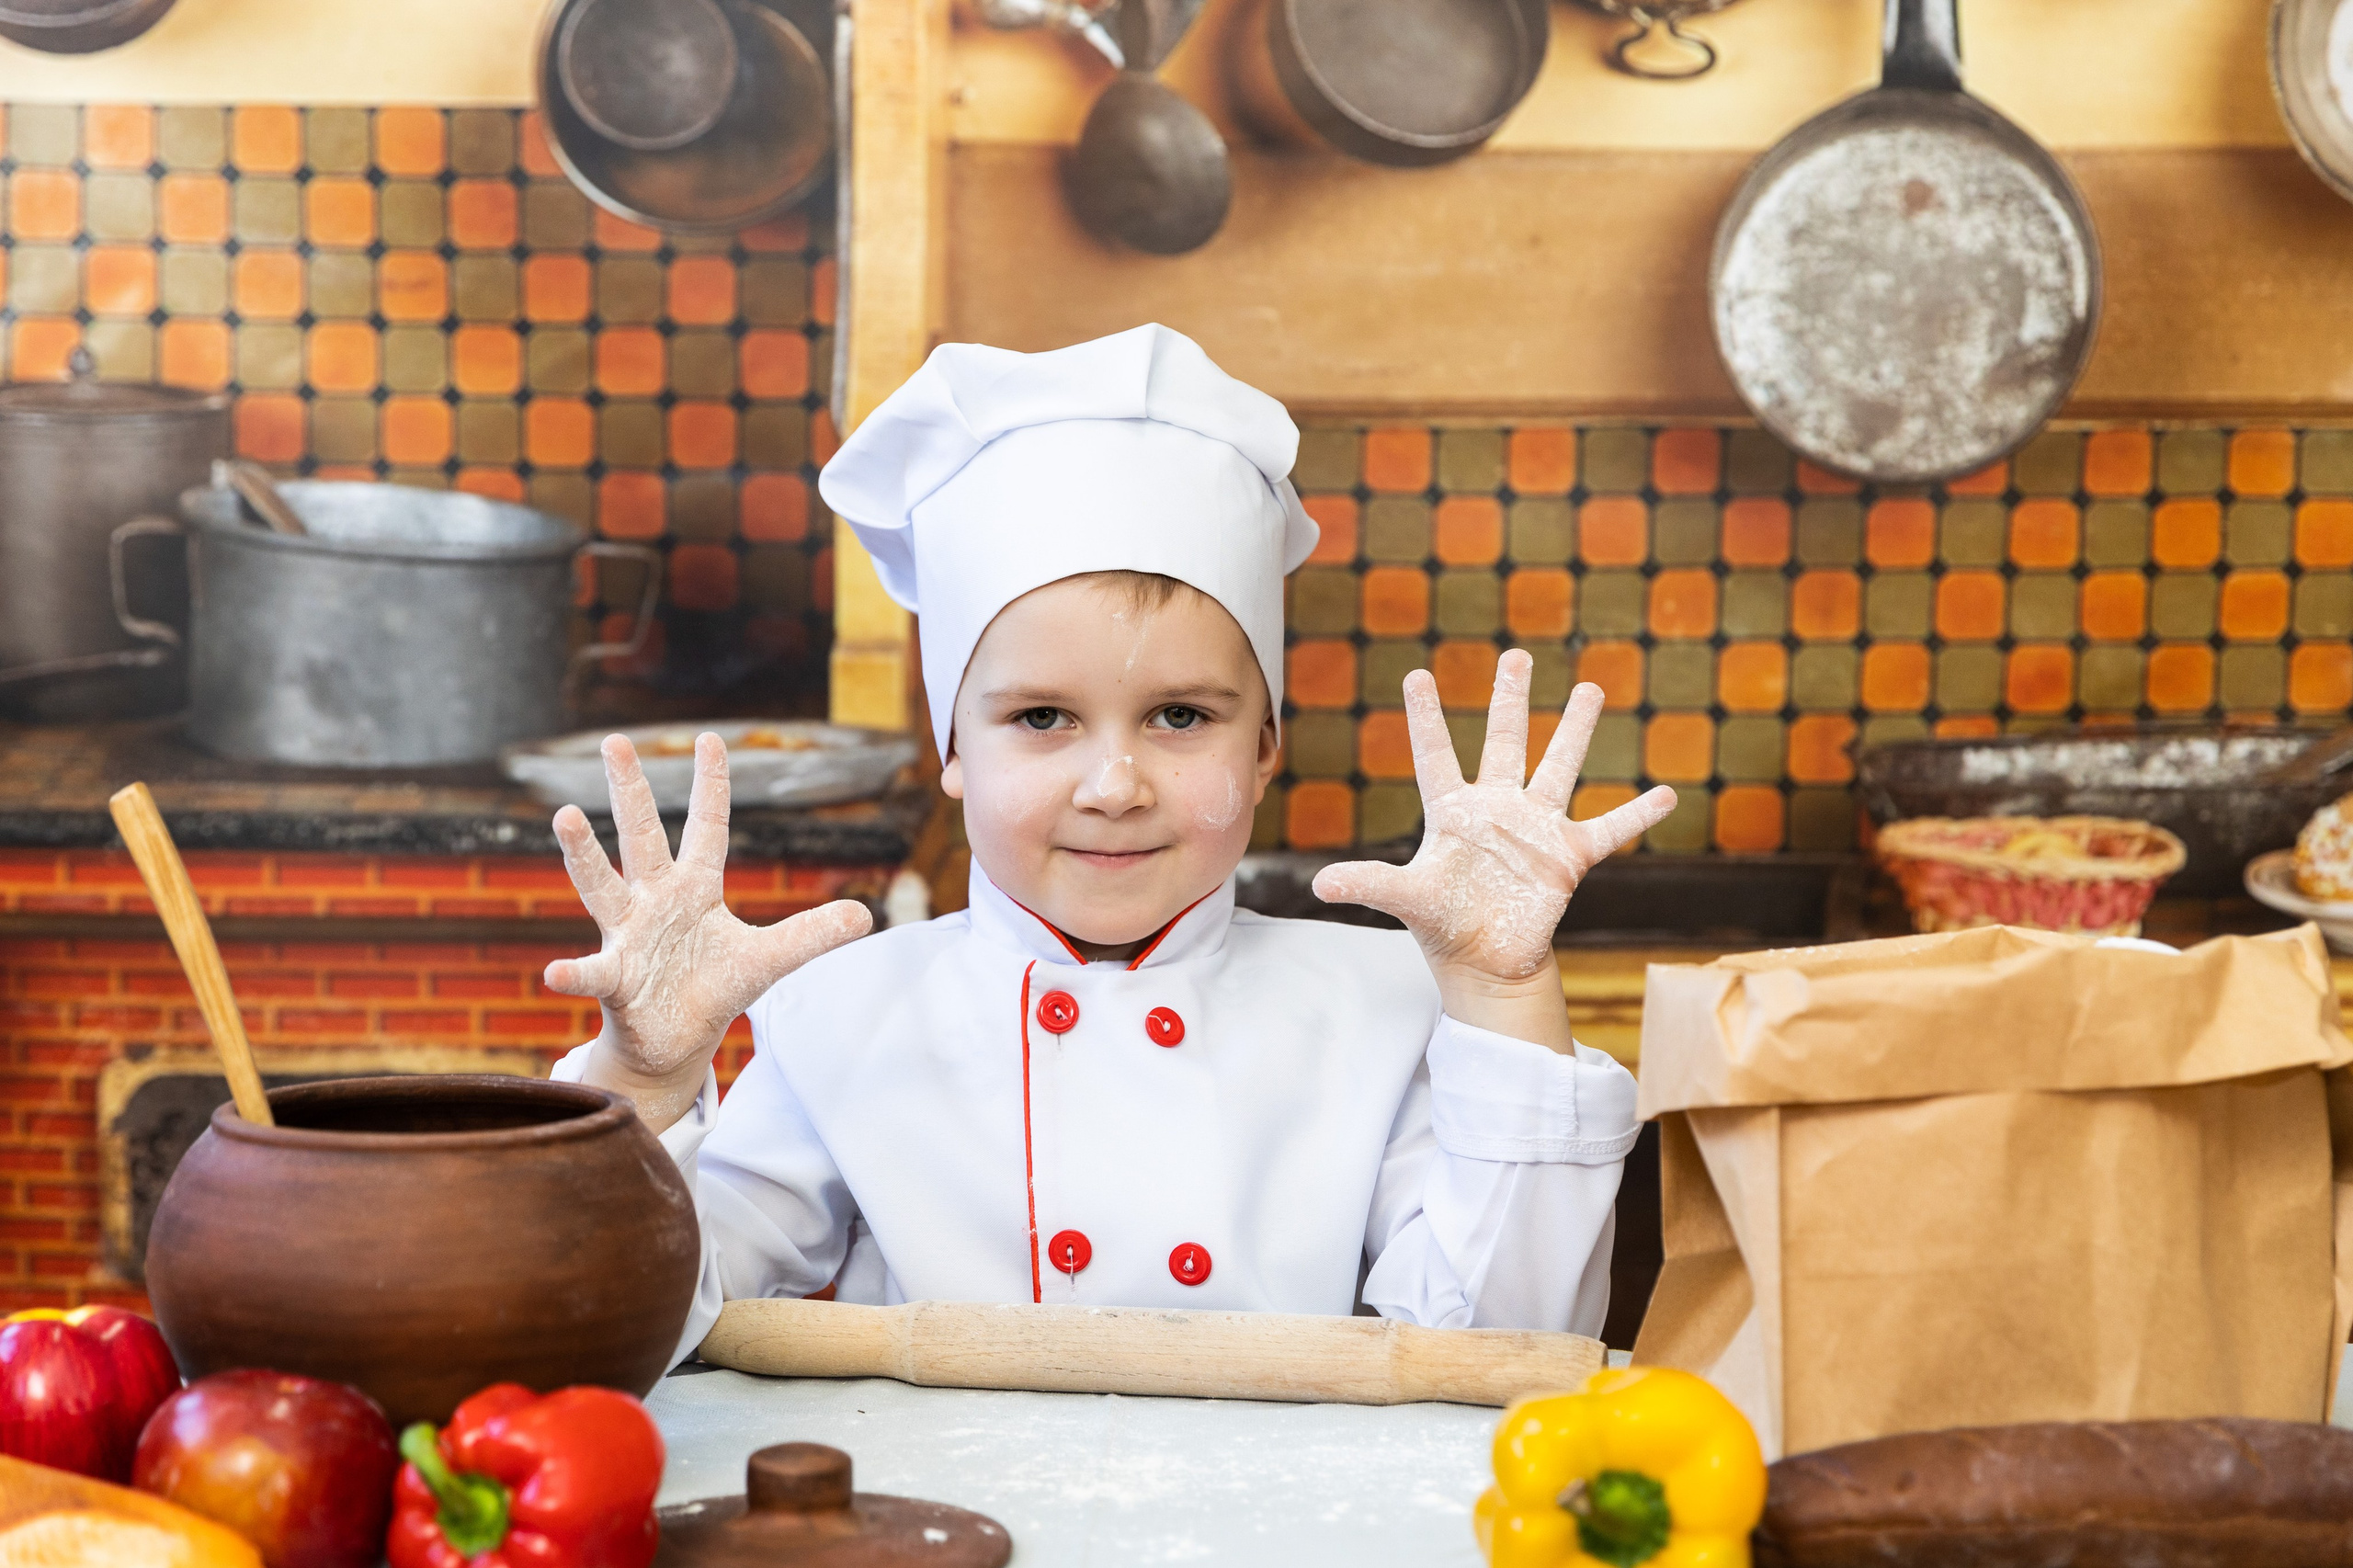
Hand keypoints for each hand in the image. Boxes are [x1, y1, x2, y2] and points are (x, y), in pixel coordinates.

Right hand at [544, 734, 871, 1127]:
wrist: (674, 1041)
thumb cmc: (713, 989)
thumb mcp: (768, 959)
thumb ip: (811, 935)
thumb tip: (867, 915)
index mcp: (695, 889)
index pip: (707, 828)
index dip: (711, 787)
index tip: (711, 738)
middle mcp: (655, 901)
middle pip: (643, 836)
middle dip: (631, 790)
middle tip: (616, 740)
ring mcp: (628, 935)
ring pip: (602, 886)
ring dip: (584, 854)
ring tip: (565, 816)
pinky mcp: (615, 978)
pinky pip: (592, 972)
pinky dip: (573, 973)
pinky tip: (554, 973)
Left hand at [1313, 651, 1674, 995]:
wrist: (1486, 963)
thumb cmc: (1443, 925)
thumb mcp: (1406, 900)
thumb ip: (1370, 884)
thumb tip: (1319, 883)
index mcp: (1453, 812)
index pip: (1436, 755)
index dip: (1427, 717)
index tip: (1418, 674)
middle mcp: (1497, 809)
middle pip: (1505, 742)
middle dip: (1510, 699)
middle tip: (1516, 655)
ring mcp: (1536, 828)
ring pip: (1558, 767)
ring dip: (1574, 730)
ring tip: (1591, 688)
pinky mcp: (1568, 857)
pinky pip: (1609, 829)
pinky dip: (1637, 814)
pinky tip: (1667, 794)